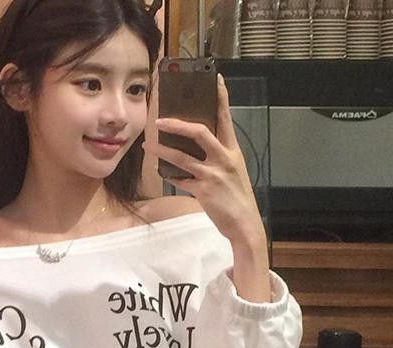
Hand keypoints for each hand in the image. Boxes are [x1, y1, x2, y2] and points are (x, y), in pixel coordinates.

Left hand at [143, 74, 265, 247]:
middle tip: (160, 120)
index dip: (221, 97)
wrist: (244, 223)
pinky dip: (169, 175)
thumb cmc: (237, 196)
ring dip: (162, 150)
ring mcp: (212, 174)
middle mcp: (223, 158)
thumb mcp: (233, 170)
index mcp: (233, 150)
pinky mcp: (203, 190)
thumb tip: (195, 147)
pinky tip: (160, 171)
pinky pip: (180, 180)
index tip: (214, 79)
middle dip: (178, 124)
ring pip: (182, 157)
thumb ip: (218, 156)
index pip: (226, 117)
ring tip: (148, 145)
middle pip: (200, 132)